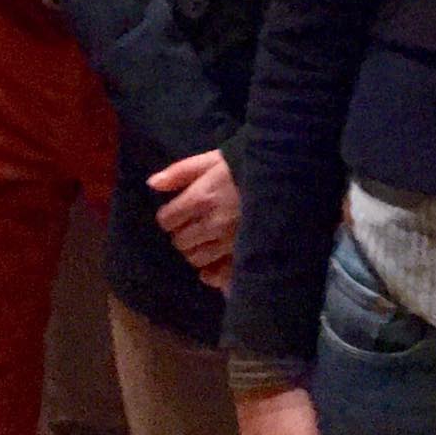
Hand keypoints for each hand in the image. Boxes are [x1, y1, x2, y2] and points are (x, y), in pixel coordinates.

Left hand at [143, 148, 240, 287]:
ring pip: (197, 259)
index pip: (167, 220)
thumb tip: (152, 184)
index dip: (169, 217)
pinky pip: (220, 273)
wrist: (283, 178)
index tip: (177, 213)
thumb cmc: (244, 167)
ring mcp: (230, 241)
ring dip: (196, 251)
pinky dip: (213, 272)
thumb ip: (180, 172)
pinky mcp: (246, 253)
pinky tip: (214, 262)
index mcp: (201, 198)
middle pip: (180, 242)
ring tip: (204, 241)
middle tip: (191, 227)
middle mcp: (213, 223)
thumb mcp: (211, 160)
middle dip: (182, 235)